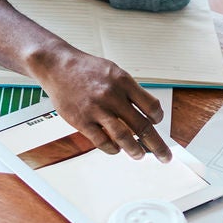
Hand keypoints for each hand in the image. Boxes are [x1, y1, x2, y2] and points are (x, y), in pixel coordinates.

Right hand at [31, 43, 168, 160]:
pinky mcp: (81, 120)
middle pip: (142, 126)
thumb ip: (129, 91)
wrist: (58, 66)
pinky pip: (101, 141)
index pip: (151, 106)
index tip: (157, 123)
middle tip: (164, 156)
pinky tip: (116, 149)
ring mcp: (96, 109)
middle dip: (156, 145)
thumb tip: (146, 113)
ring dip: (135, 150)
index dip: (158, 118)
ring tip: (139, 155)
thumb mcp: (113, 71)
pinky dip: (112, 148)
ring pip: (123, 137)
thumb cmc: (87, 70)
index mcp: (123, 81)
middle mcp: (112, 96)